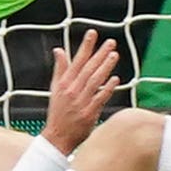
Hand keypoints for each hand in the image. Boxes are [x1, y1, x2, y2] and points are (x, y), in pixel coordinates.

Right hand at [40, 31, 119, 153]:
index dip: (85, 46)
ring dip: (105, 67)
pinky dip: (107, 88)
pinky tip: (115, 79)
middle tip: (111, 42)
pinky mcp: (89, 113)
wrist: (57, 137)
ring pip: (94, 81)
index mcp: (64, 83)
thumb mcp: (55, 88)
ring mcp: (81, 101)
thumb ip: (60, 68)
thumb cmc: (58, 112)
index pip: (77, 60)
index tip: (92, 33)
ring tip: (114, 55)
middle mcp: (72, 90)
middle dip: (100, 54)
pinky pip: (99, 98)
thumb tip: (59, 50)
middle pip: (88, 69)